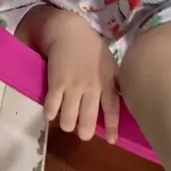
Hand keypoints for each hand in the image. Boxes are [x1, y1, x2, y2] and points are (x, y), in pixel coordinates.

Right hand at [43, 17, 119, 143]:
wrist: (68, 30)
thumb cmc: (89, 44)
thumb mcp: (108, 61)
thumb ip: (114, 80)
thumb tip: (120, 96)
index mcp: (107, 82)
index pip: (112, 110)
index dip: (112, 128)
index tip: (111, 141)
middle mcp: (91, 88)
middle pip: (88, 121)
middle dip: (84, 132)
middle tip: (81, 131)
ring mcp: (73, 87)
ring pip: (68, 121)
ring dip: (66, 124)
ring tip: (65, 120)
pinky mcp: (56, 84)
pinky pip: (52, 108)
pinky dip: (50, 114)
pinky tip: (50, 112)